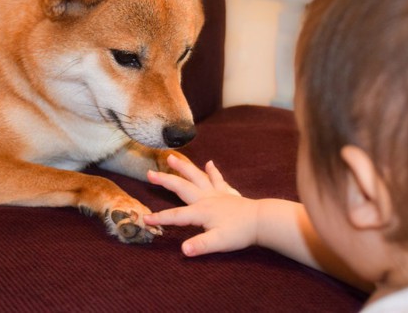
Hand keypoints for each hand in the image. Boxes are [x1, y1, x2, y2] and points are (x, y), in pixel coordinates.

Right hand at [143, 154, 258, 256]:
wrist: (262, 220)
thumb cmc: (240, 233)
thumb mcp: (218, 243)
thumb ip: (200, 245)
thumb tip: (183, 250)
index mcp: (201, 211)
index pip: (176, 216)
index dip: (160, 218)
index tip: (144, 219)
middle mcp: (206, 199)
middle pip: (181, 187)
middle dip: (165, 181)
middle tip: (149, 173)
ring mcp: (217, 193)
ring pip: (196, 177)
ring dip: (184, 167)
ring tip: (172, 157)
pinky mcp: (228, 193)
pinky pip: (218, 179)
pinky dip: (213, 172)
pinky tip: (210, 164)